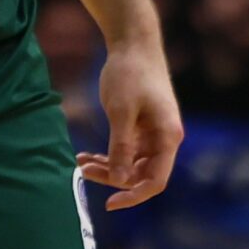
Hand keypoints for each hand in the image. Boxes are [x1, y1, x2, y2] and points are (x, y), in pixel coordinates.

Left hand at [80, 36, 182, 209]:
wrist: (133, 44)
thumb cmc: (129, 74)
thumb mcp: (120, 112)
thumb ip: (121, 146)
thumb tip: (118, 180)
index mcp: (168, 137)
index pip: (156, 180)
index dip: (134, 195)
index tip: (109, 204)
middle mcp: (165, 139)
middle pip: (141, 173)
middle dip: (113, 178)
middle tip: (82, 172)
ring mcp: (154, 134)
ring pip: (132, 163)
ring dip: (108, 167)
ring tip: (80, 163)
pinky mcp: (142, 127)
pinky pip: (127, 150)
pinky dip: (109, 154)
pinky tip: (87, 155)